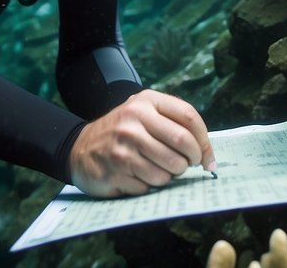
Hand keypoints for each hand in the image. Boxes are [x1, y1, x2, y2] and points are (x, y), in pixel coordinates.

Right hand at [68, 89, 215, 196]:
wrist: (79, 148)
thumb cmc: (122, 132)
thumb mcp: (143, 114)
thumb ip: (173, 124)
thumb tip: (208, 154)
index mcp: (145, 101)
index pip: (189, 117)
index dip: (204, 140)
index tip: (207, 156)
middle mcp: (133, 120)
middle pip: (183, 143)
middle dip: (192, 160)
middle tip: (188, 165)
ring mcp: (123, 146)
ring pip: (169, 169)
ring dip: (170, 175)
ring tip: (158, 169)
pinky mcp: (115, 171)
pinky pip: (150, 185)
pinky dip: (150, 185)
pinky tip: (138, 176)